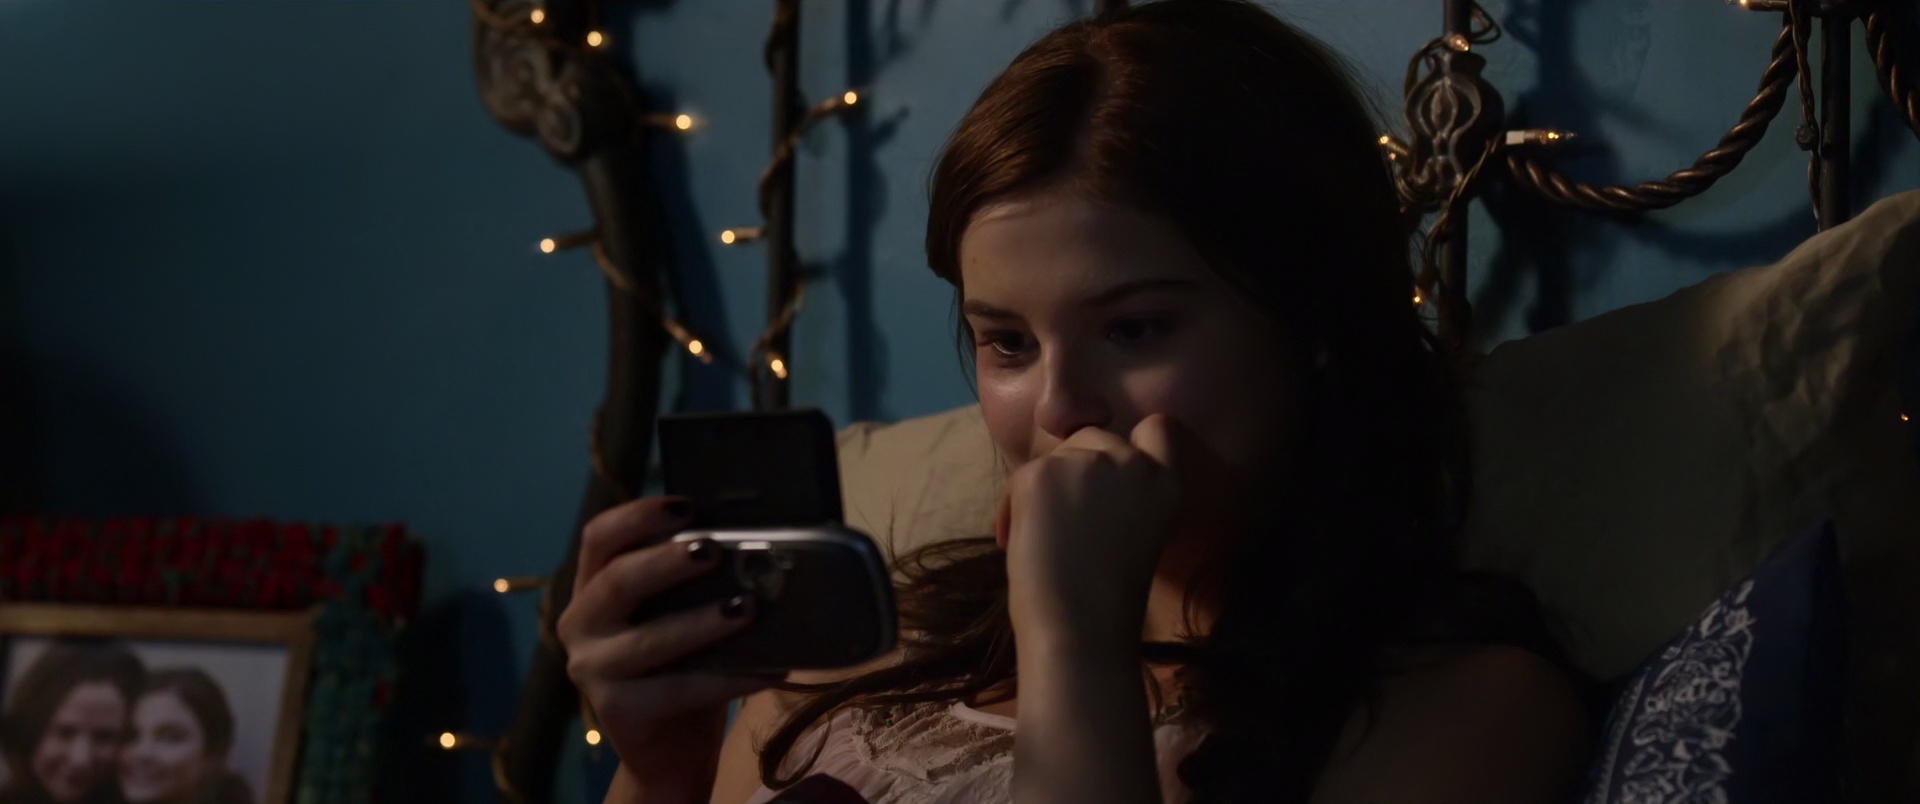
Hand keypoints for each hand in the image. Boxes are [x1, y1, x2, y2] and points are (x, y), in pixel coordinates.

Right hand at [557, 497, 777, 801]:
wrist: (671, 750)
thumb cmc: (683, 665)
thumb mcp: (680, 615)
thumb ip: (695, 582)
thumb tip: (759, 543)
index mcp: (594, 588)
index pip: (600, 537)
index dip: (639, 515)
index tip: (686, 506)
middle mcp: (582, 624)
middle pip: (618, 580)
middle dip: (667, 561)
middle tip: (714, 551)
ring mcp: (593, 670)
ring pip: (649, 640)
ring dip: (702, 622)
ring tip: (747, 609)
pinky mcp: (617, 712)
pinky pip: (679, 690)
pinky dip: (728, 678)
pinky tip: (768, 669)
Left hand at [994, 414, 1218, 651]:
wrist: (1081, 631)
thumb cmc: (1104, 600)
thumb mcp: (1134, 533)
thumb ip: (1120, 495)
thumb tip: (1076, 472)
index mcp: (1165, 484)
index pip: (1158, 429)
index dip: (1132, 441)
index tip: (1110, 470)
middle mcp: (1133, 463)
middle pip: (1092, 438)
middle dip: (1072, 469)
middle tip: (1065, 525)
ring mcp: (1088, 463)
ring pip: (1053, 458)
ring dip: (1040, 492)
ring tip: (1043, 542)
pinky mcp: (1043, 473)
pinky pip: (1020, 478)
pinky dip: (1012, 509)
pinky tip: (1018, 544)